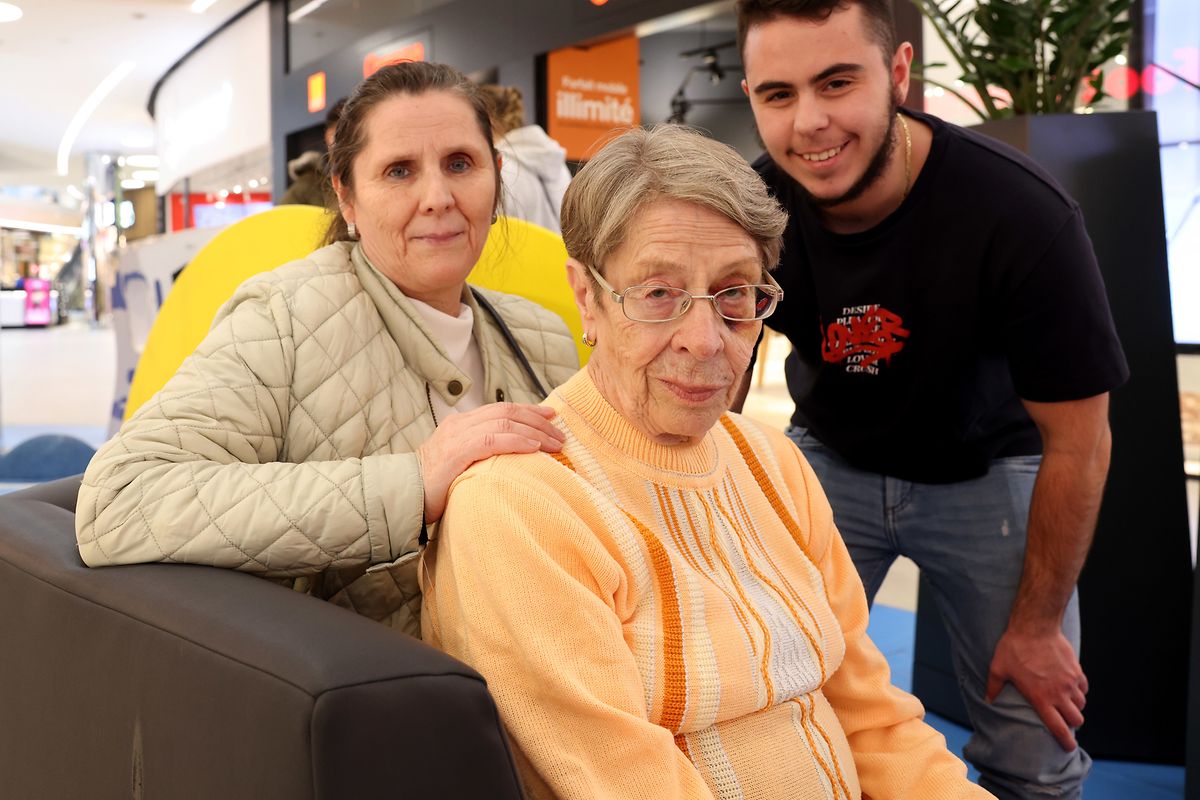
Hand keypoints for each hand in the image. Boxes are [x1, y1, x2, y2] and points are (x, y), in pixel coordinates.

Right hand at [417, 403, 564, 522]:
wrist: (404, 497)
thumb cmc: (435, 486)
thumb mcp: (461, 462)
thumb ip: (482, 453)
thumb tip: (515, 456)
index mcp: (461, 423)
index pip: (501, 409)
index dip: (529, 411)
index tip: (551, 417)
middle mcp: (460, 424)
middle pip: (507, 412)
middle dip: (538, 421)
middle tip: (560, 434)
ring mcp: (456, 436)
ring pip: (503, 423)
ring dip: (534, 432)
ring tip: (555, 443)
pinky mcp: (455, 453)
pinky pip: (492, 441)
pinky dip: (516, 442)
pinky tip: (533, 448)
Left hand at [986, 627, 1087, 750]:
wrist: (1035, 627)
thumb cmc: (1014, 648)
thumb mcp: (998, 668)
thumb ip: (994, 687)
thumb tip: (987, 700)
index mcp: (1041, 698)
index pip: (1058, 727)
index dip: (1066, 741)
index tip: (1068, 747)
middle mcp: (1059, 693)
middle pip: (1076, 719)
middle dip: (1072, 724)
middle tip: (1064, 720)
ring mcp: (1070, 682)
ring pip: (1081, 704)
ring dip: (1075, 706)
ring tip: (1065, 702)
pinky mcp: (1077, 670)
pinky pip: (1083, 687)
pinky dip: (1079, 690)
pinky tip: (1069, 686)